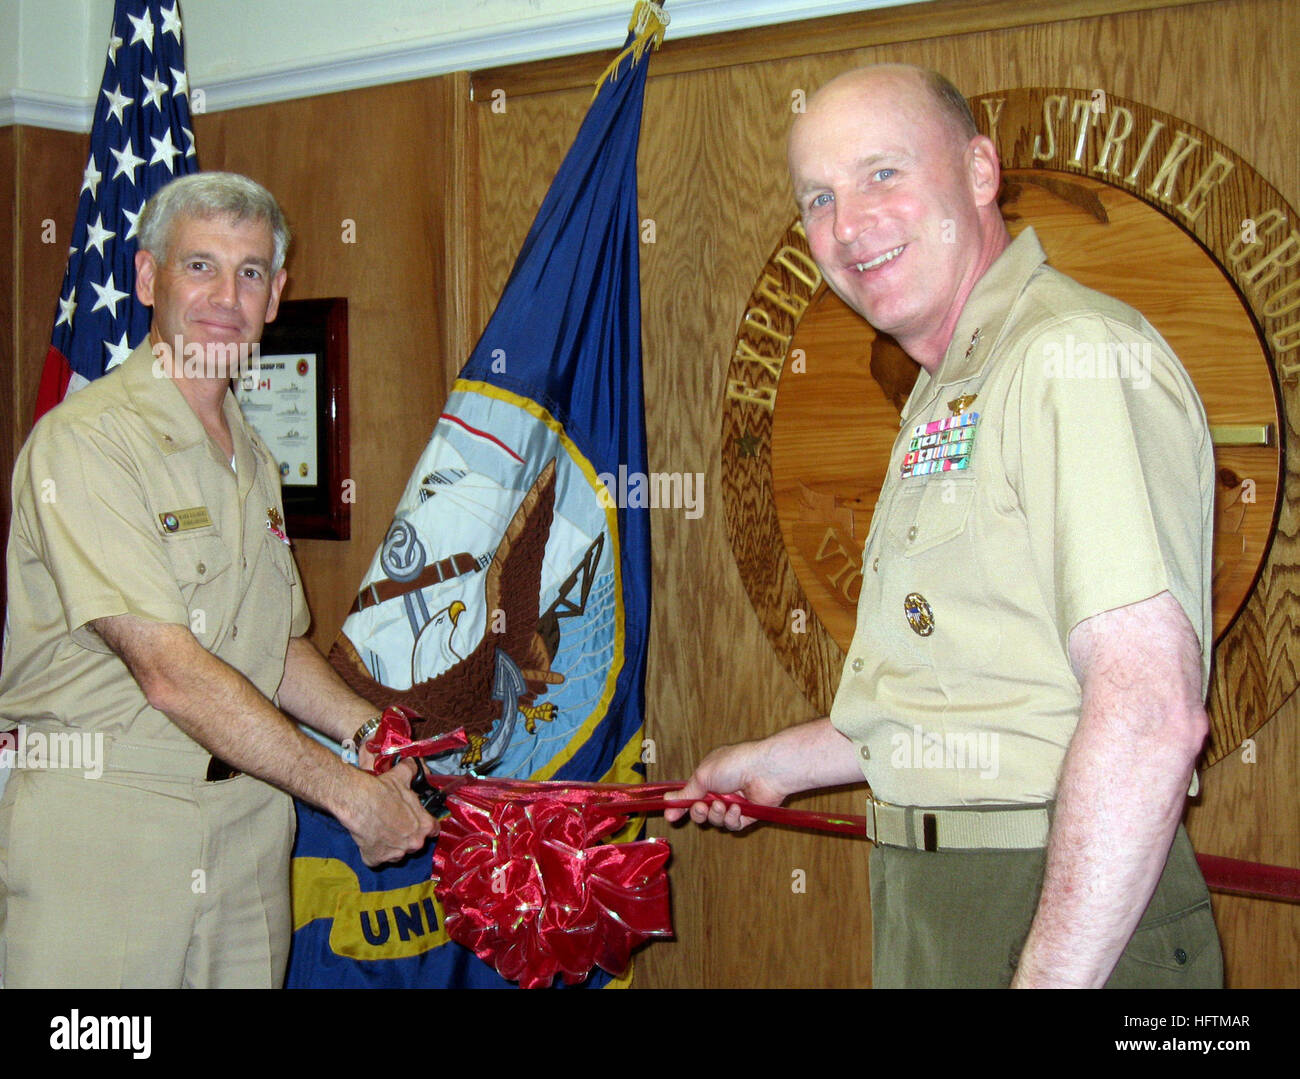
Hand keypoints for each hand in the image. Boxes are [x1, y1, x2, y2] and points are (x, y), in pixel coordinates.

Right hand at [342, 760, 438, 865]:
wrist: (358, 802)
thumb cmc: (382, 791)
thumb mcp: (401, 777)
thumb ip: (413, 772)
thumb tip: (417, 765)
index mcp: (424, 826)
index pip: (433, 829)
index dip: (424, 824)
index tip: (417, 821)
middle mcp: (413, 844)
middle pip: (415, 842)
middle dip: (407, 835)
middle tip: (395, 823)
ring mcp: (395, 855)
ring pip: (396, 852)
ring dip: (391, 844)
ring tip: (380, 829)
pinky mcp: (375, 860)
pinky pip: (376, 858)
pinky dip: (372, 851)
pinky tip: (368, 838)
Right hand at [664, 740, 787, 830]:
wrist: (765, 771)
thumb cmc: (734, 764)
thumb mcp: (703, 776)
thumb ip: (686, 793)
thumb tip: (667, 802)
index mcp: (709, 777)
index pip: (690, 795)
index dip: (681, 807)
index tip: (670, 816)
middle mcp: (721, 790)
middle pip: (701, 811)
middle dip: (698, 812)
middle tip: (702, 807)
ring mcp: (734, 803)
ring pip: (716, 820)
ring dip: (716, 815)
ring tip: (722, 805)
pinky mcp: (748, 815)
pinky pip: (732, 825)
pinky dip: (732, 818)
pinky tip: (737, 809)